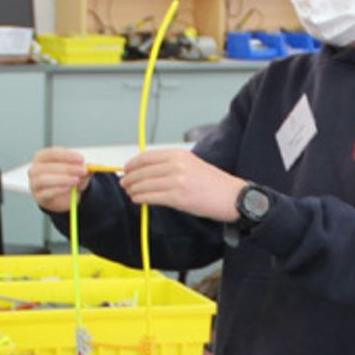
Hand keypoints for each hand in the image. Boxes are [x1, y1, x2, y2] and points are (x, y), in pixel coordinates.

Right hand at [27, 148, 90, 215]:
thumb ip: (84, 169)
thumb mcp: (78, 172)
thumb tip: (92, 167)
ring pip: (44, 179)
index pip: (52, 153)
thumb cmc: (68, 178)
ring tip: (76, 180)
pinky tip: (68, 188)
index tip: (81, 159)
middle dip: (67, 168)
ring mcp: (35, 183)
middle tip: (83, 170)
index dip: (67, 155)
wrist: (65, 197)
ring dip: (62, 179)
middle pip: (48, 166)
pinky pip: (46, 193)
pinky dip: (58, 190)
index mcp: (43, 157)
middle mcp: (35, 169)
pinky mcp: (39, 196)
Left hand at [120, 148, 245, 221]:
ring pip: (144, 184)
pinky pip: (151, 197)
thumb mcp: (191, 164)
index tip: (126, 169)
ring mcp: (177, 181)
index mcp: (179, 155)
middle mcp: (177, 165)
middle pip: (143, 170)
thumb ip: (170, 165)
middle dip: (129, 178)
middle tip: (124, 183)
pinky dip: (140, 198)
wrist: (230, 196)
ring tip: (130, 193)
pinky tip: (137, 199)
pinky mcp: (178, 197)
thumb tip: (147, 171)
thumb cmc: (213, 183)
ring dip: (133, 189)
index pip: (147, 157)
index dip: (132, 164)